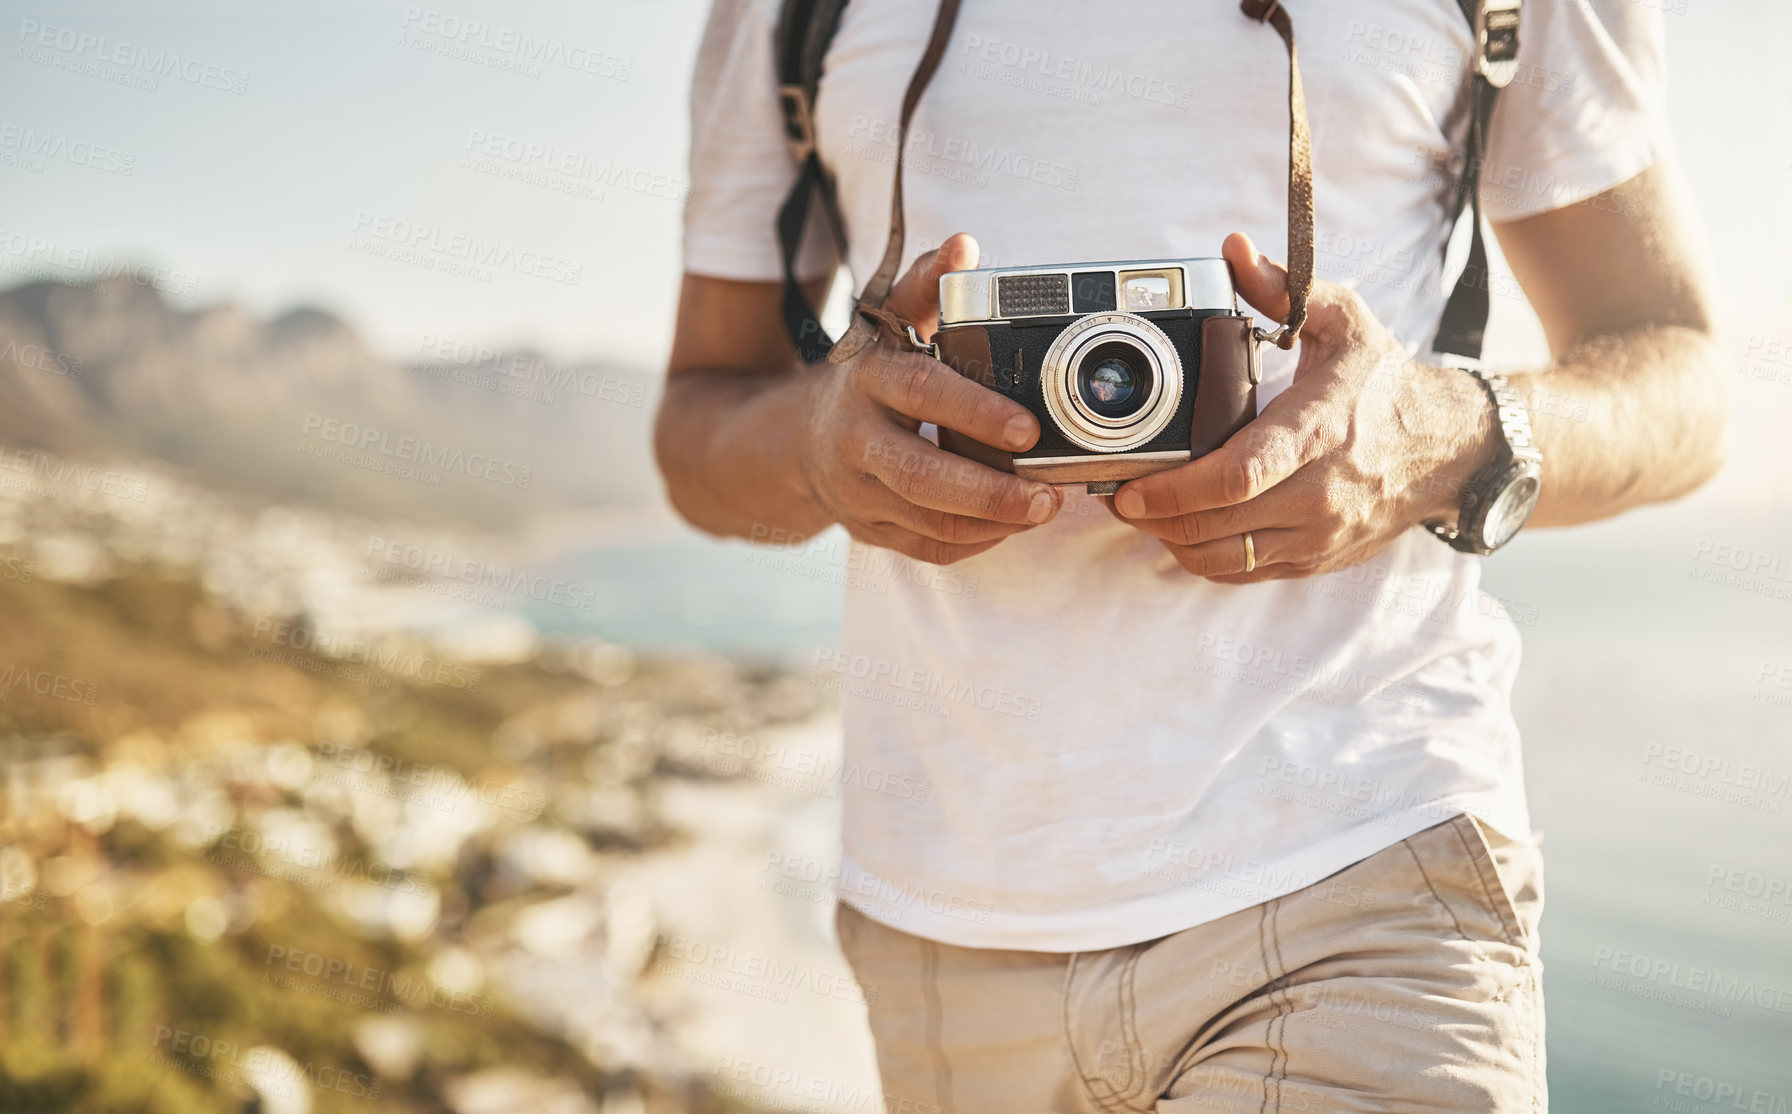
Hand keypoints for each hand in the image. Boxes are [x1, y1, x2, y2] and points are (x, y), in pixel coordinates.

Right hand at [799, 232, 1062, 564]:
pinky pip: (926, 548)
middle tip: (1047, 494)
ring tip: (1041, 509)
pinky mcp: (869, 530)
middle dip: (990, 490)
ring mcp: (858, 492)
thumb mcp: (888, 325)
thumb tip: (963, 247)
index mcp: (867, 380)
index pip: (919, 392)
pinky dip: (973, 543)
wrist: (799, 441)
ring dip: (992, 522)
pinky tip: (1009, 528)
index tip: (1028, 428)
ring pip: (928, 521)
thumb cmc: (870, 378)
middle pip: (921, 474)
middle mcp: (854, 439)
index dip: (975, 412)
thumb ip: (928, 286)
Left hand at [1110, 232, 1492, 582]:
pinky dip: (1205, 558)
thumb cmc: (1385, 386)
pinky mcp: (1316, 559)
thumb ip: (1285, 288)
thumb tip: (1234, 251)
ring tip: (1144, 512)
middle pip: (1214, 524)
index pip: (1236, 475)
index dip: (1172, 488)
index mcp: (1316, 433)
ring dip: (1171, 541)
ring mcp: (1317, 534)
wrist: (1449, 450)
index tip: (1129, 485)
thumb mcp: (1344, 322)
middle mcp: (1316, 492)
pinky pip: (1244, 573)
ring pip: (1222, 558)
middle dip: (1153, 516)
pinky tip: (1185, 530)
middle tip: (1118, 496)